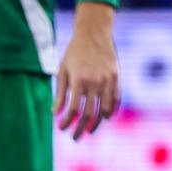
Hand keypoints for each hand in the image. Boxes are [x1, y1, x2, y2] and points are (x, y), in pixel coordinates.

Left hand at [54, 1, 119, 140]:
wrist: (94, 33)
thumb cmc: (74, 52)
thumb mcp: (62, 71)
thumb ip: (60, 93)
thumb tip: (55, 114)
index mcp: (79, 80)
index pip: (73, 109)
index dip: (67, 122)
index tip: (61, 129)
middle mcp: (95, 82)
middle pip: (89, 114)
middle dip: (80, 128)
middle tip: (74, 138)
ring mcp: (108, 81)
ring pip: (104, 110)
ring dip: (97, 123)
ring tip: (89, 130)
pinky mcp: (116, 78)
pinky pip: (116, 100)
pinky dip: (111, 111)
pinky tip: (105, 118)